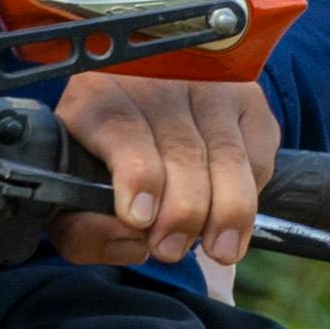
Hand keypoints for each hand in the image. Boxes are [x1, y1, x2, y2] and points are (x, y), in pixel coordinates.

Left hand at [50, 71, 270, 271]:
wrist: (144, 112)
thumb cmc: (102, 167)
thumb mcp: (73, 195)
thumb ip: (83, 230)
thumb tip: (130, 245)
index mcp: (98, 96)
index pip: (121, 129)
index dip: (136, 175)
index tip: (139, 217)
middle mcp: (156, 80)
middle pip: (180, 148)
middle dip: (182, 209)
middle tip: (171, 248)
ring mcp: (208, 86)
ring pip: (226, 154)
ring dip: (227, 210)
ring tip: (219, 248)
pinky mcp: (247, 99)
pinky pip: (256, 155)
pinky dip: (248, 194)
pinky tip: (228, 218)